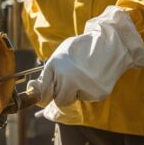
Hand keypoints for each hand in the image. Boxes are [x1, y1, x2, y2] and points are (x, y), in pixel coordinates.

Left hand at [28, 6, 143, 106]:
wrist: (111, 44)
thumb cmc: (80, 49)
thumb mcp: (57, 58)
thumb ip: (44, 76)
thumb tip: (32, 90)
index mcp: (57, 68)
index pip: (44, 94)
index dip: (42, 96)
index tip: (43, 95)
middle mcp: (71, 79)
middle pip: (58, 100)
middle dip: (61, 93)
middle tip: (68, 79)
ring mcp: (86, 87)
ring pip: (72, 100)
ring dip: (73, 92)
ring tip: (81, 76)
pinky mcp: (98, 93)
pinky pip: (86, 98)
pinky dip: (87, 91)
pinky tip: (92, 76)